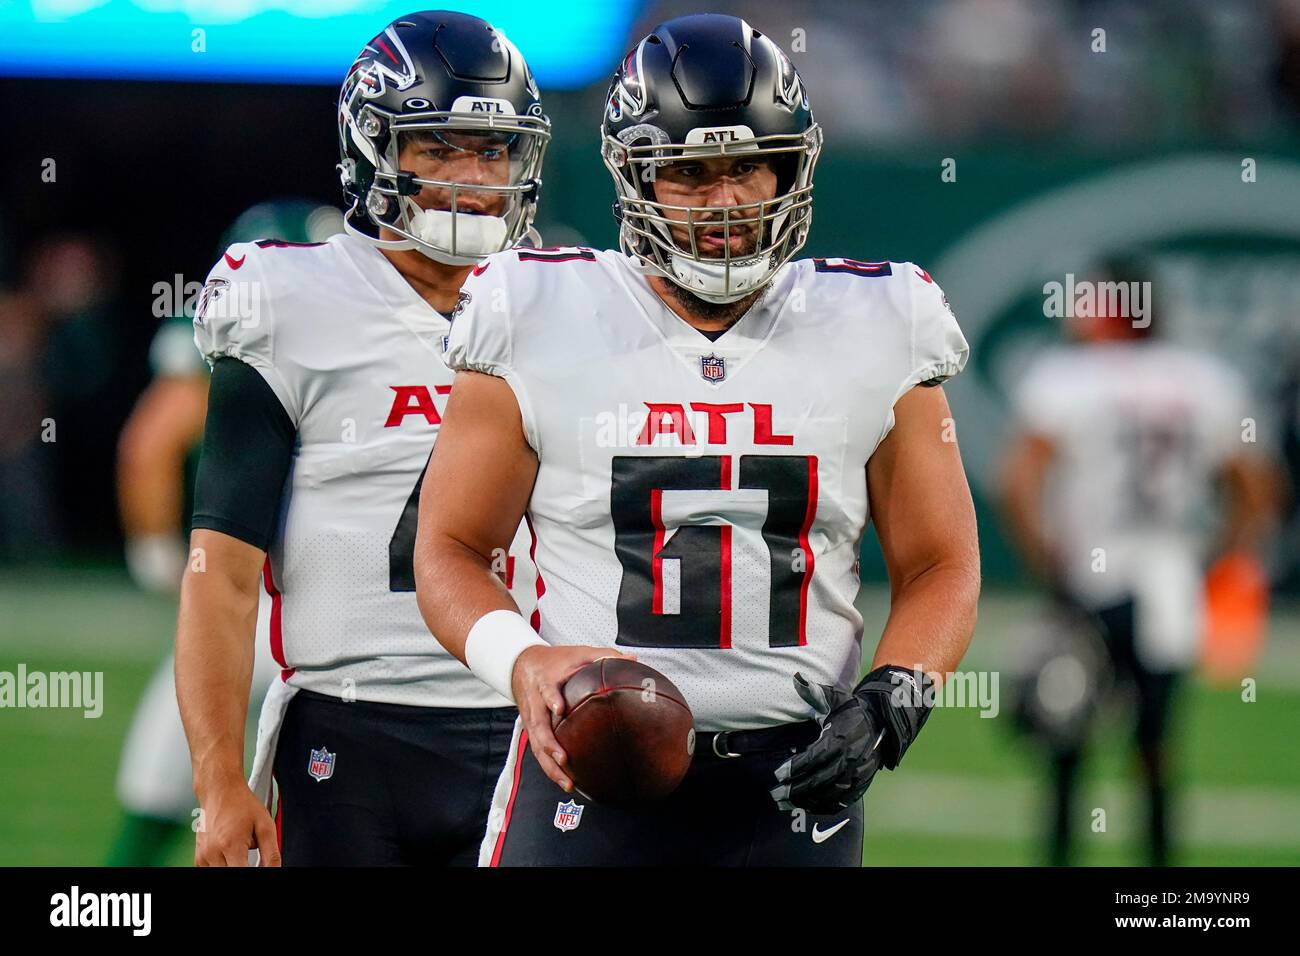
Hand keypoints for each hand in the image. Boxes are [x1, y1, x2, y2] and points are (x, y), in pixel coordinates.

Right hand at [194, 777, 279, 866]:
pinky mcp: (198, 856)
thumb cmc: (242, 805)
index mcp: (230, 845)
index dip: (254, 872)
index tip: (259, 865)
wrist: (220, 791)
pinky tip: (229, 851)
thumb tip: (275, 869)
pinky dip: (223, 865)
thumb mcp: (265, 825)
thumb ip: (271, 852)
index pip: (242, 873)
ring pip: (222, 873)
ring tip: (238, 847)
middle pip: (232, 874)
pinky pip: (212, 870)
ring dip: (234, 865)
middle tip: (248, 850)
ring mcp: (203, 855)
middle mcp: (212, 852)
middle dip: (244, 866)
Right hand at [511, 644, 634, 791]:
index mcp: (545, 682)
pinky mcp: (532, 731)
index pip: (546, 690)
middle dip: (549, 744)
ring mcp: (531, 719)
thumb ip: (602, 656)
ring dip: (550, 765)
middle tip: (563, 758)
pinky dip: (550, 769)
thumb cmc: (554, 661)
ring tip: (567, 782)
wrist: (522, 665)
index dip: (551, 698)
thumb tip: (632, 659)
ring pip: (536, 745)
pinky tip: (566, 783)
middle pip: (538, 726)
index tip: (559, 708)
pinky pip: (539, 753)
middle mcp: (535, 703)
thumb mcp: (577, 653)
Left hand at [771, 666, 933, 812]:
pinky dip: (824, 806)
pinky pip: (843, 800)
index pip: (814, 758)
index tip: (777, 774)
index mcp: (841, 739)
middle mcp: (850, 759)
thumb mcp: (835, 698)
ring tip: (785, 803)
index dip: (795, 768)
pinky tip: (807, 806)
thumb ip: (814, 692)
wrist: (884, 722)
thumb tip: (796, 678)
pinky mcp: (863, 783)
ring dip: (806, 800)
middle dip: (795, 789)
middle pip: (819, 779)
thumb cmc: (852, 709)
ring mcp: (859, 774)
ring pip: (829, 793)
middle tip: (776, 794)